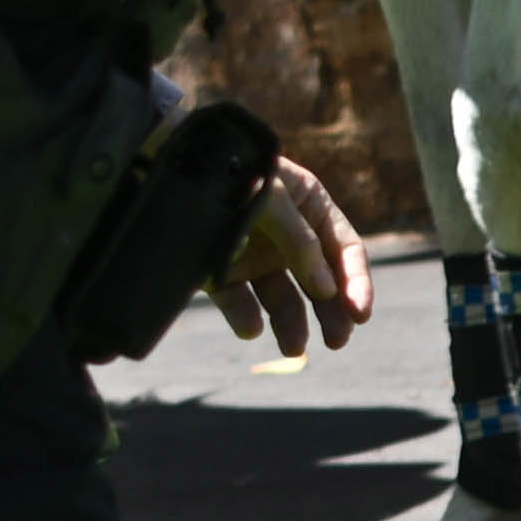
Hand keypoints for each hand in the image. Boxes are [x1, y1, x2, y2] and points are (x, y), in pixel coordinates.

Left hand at [211, 154, 370, 355]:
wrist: (161, 172)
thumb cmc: (228, 175)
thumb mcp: (273, 199)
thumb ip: (303, 243)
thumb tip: (328, 290)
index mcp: (308, 206)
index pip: (344, 249)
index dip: (357, 281)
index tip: (360, 313)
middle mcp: (286, 233)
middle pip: (320, 281)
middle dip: (331, 312)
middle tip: (337, 342)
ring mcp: (254, 254)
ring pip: (283, 298)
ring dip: (292, 324)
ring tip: (293, 348)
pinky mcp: (220, 272)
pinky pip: (240, 301)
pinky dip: (246, 317)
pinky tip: (250, 327)